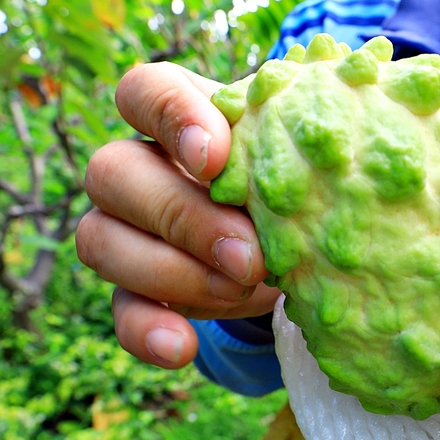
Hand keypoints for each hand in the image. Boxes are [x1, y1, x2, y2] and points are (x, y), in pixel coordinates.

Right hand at [76, 63, 279, 368]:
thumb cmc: (305, 183)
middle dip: (182, 216)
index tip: (214, 159)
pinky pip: (118, 310)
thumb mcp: (309, 161)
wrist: (304, 250)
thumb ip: (304, 148)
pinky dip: (147, 331)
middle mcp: (138, 166)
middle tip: (249, 254)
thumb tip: (340, 145)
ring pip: (99, 239)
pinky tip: (183, 348)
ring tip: (239, 289)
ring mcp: (125, 230)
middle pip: (111, 171)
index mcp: (182, 116)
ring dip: (168, 270)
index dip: (169, 118)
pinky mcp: (134, 292)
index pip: (144, 91)